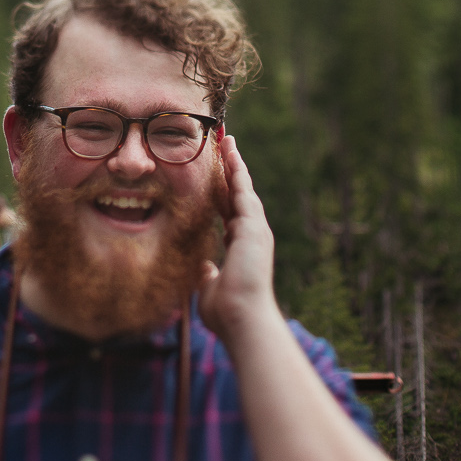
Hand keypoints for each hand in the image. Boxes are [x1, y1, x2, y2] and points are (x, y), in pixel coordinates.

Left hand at [199, 133, 281, 342]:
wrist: (243, 319)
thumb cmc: (227, 312)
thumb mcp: (211, 288)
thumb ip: (208, 275)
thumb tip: (204, 269)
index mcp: (241, 247)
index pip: (229, 213)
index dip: (222, 193)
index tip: (216, 177)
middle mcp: (251, 235)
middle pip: (238, 195)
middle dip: (230, 171)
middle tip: (224, 147)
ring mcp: (255, 230)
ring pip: (243, 188)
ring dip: (235, 164)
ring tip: (227, 141)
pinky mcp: (254, 227)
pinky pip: (244, 192)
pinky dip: (237, 171)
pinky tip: (231, 154)